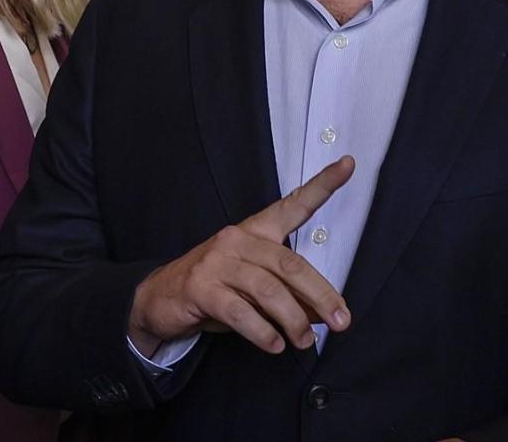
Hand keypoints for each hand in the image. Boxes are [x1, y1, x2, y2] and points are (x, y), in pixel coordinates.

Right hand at [127, 156, 355, 356]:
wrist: (159, 298)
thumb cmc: (215, 289)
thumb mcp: (256, 290)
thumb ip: (290, 295)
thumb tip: (325, 314)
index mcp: (254, 232)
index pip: (292, 206)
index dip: (322, 185)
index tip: (347, 164)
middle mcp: (237, 240)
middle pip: (289, 263)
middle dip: (321, 295)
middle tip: (340, 321)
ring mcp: (217, 262)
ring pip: (268, 289)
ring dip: (293, 320)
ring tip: (304, 341)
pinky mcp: (201, 287)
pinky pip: (241, 311)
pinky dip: (263, 332)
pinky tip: (274, 344)